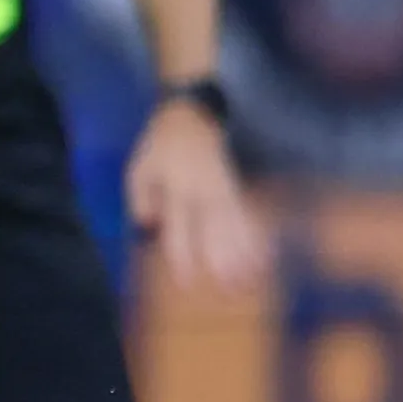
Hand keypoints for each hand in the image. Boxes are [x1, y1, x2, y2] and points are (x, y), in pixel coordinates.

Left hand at [128, 98, 264, 294]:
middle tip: (231, 289)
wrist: (193, 112)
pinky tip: (262, 256)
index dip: (184, 256)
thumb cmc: (160, 144)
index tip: (188, 283)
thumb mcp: (139, 166)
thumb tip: (149, 225)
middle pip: (216, 231)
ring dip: (245, 254)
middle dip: (224, 261)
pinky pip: (246, 215)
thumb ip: (140, 196)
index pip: (181, 229)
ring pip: (235, 225)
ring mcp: (223, 188)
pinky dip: (255, 237)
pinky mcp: (235, 187)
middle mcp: (204, 191)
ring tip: (252, 278)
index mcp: (177, 188)